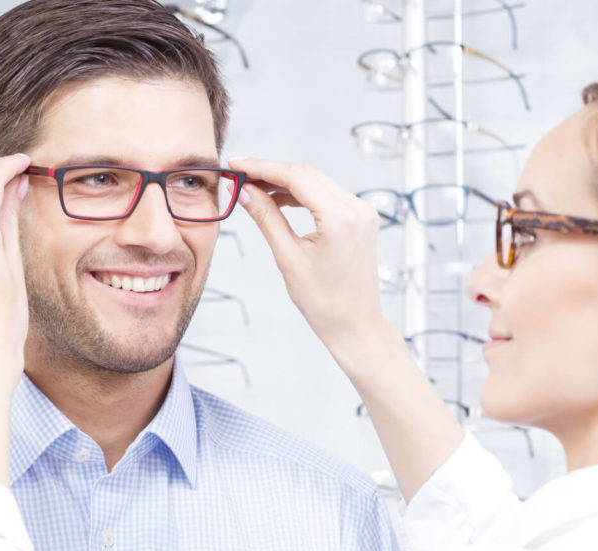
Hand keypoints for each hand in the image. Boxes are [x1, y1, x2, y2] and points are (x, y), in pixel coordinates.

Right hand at [229, 158, 463, 500]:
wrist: (364, 339)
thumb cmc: (329, 312)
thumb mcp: (289, 263)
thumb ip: (269, 219)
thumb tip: (251, 191)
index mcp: (340, 215)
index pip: (294, 174)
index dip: (261, 165)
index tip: (233, 164)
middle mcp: (358, 209)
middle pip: (307, 173)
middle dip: (271, 170)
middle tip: (237, 174)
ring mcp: (364, 217)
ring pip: (318, 184)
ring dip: (286, 184)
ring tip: (252, 190)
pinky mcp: (363, 227)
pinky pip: (327, 198)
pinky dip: (302, 197)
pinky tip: (279, 205)